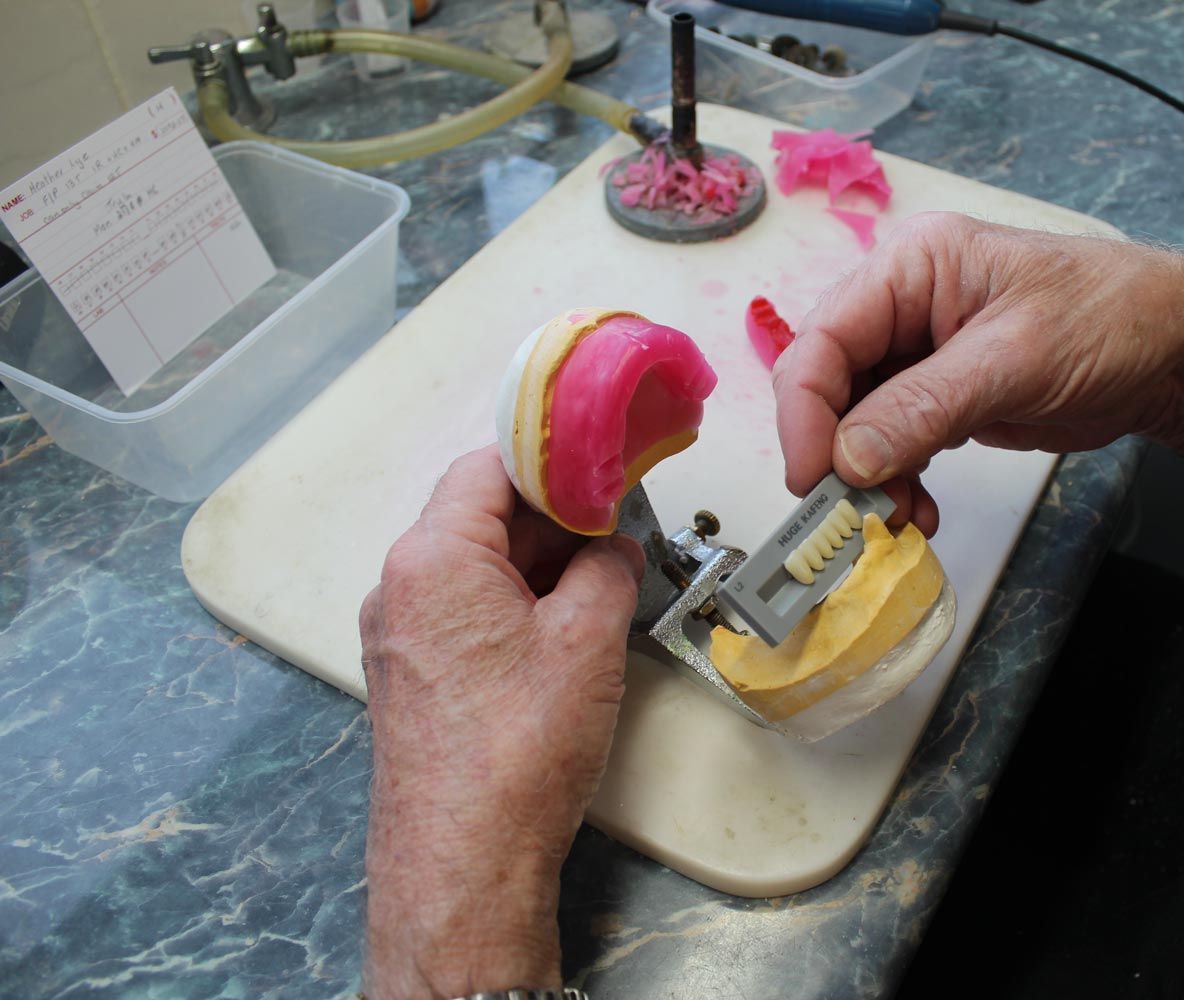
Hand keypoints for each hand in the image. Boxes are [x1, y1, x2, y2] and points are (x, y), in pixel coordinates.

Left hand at [358, 445, 643, 997]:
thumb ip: (608, 571)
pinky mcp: (409, 676)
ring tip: (600, 581)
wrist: (463, 862)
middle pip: (477, 515)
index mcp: (432, 557)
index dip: (551, 458)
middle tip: (618, 526)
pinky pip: (461, 611)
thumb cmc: (518, 748)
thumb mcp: (587, 641)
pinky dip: (511, 604)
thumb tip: (616, 550)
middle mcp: (398, 586)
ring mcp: (397, 634)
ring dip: (535, 564)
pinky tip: (562, 629)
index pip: (487, 466)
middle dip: (552, 516)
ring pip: (472, 566)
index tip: (605, 464)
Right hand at [773, 213, 1183, 521]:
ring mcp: (919, 352)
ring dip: (865, 478)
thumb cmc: (1112, 320)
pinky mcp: (939, 395)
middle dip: (835, 454)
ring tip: (895, 520)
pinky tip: (916, 510)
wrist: (1175, 350)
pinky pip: (890, 442)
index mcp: (911, 267)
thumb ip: (924, 408)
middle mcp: (903, 305)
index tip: (813, 479)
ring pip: (853, 422)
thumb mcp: (1015, 360)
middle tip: (852, 514)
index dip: (805, 414)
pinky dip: (894, 482)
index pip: (822, 340)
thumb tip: (847, 460)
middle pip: (828, 384)